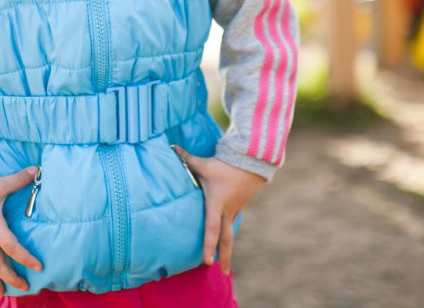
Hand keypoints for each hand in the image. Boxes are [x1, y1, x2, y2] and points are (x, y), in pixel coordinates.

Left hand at [172, 146, 265, 274]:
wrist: (253, 161)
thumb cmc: (226, 164)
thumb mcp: (204, 163)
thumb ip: (186, 159)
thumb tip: (171, 149)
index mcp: (217, 204)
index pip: (211, 229)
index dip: (208, 246)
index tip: (206, 262)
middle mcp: (227, 211)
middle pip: (227, 239)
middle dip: (225, 257)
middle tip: (224, 274)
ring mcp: (235, 209)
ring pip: (230, 231)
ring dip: (226, 246)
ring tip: (223, 261)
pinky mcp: (240, 205)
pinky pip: (232, 221)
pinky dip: (228, 231)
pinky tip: (225, 236)